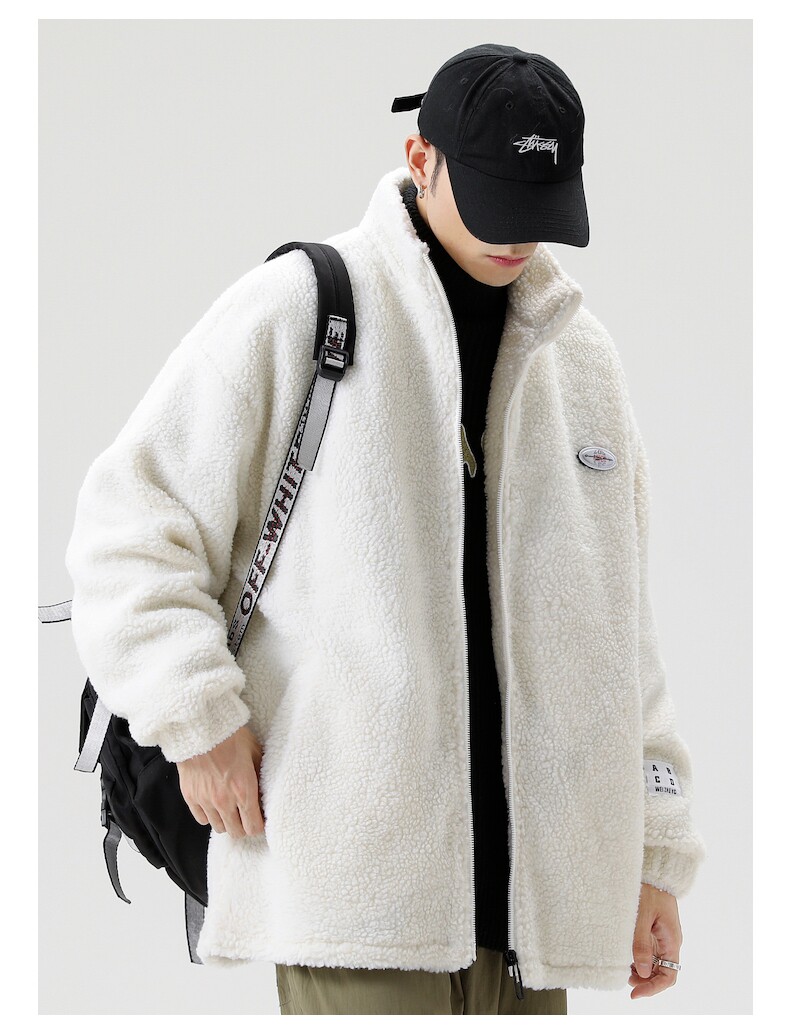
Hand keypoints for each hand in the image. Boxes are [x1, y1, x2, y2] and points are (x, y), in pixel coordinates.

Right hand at [176, 724, 265, 838]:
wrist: (201, 727)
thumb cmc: (230, 736)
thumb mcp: (254, 752)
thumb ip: (260, 775)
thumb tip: (265, 791)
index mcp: (244, 790)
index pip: (254, 827)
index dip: (259, 825)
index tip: (260, 818)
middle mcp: (225, 801)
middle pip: (236, 832)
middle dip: (244, 825)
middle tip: (246, 814)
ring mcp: (206, 801)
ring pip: (219, 827)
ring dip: (227, 821)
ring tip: (230, 808)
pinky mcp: (190, 797)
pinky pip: (202, 819)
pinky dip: (209, 815)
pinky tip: (214, 803)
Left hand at [629, 882, 682, 998]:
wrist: (654, 869)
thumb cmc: (649, 889)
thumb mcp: (641, 916)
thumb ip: (641, 944)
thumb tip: (642, 973)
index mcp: (671, 941)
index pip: (668, 977)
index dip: (652, 988)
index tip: (634, 993)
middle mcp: (668, 942)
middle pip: (661, 973)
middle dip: (644, 981)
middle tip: (623, 979)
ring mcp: (661, 936)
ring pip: (653, 963)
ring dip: (639, 970)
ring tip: (622, 967)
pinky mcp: (653, 929)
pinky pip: (648, 951)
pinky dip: (637, 957)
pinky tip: (624, 955)